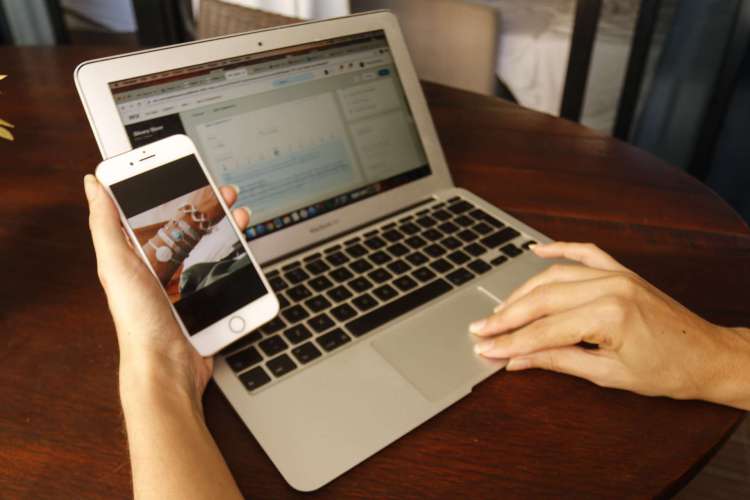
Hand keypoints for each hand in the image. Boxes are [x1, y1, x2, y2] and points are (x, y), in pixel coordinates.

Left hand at [84, 175, 250, 404]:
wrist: (168, 367)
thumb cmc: (138, 321)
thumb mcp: (116, 265)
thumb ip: (104, 223)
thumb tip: (91, 184)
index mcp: (134, 254)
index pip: (149, 210)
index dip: (164, 187)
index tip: (180, 168)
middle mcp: (158, 265)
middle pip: (185, 223)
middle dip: (205, 204)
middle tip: (222, 190)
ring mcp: (184, 281)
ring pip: (208, 242)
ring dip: (226, 224)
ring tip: (239, 213)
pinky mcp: (205, 296)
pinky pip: (223, 268)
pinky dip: (236, 253)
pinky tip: (243, 245)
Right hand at [469, 242, 748, 404]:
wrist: (709, 356)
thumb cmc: (669, 371)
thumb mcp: (608, 374)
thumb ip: (558, 361)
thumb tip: (517, 360)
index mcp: (608, 315)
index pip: (544, 331)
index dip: (509, 342)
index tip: (484, 349)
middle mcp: (610, 286)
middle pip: (542, 299)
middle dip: (506, 317)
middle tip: (479, 330)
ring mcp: (616, 274)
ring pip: (554, 275)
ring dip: (522, 292)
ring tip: (498, 310)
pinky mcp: (621, 271)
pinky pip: (584, 252)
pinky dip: (559, 249)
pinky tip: (536, 251)